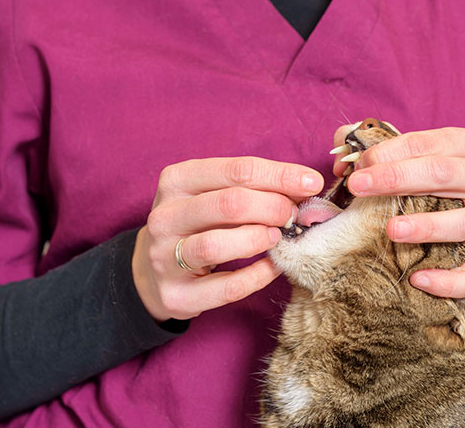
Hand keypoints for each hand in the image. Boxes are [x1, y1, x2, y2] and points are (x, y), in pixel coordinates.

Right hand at [133, 157, 323, 321]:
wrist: (153, 270)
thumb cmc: (196, 225)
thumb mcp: (212, 196)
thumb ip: (252, 188)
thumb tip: (305, 185)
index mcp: (176, 181)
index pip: (236, 171)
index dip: (280, 176)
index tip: (311, 183)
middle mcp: (165, 216)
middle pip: (229, 204)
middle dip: (273, 207)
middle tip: (293, 215)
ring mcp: (165, 257)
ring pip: (217, 244)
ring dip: (258, 239)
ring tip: (278, 237)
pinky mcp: (175, 294)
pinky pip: (225, 287)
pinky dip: (256, 276)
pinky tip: (272, 267)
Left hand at [333, 125, 464, 297]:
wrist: (462, 217)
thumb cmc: (422, 184)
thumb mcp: (399, 159)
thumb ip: (367, 151)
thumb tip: (341, 158)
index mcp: (462, 146)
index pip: (426, 143)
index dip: (388, 153)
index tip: (357, 167)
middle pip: (444, 173)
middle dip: (397, 178)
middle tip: (358, 187)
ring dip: (428, 226)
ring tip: (392, 231)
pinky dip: (451, 280)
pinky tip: (419, 279)